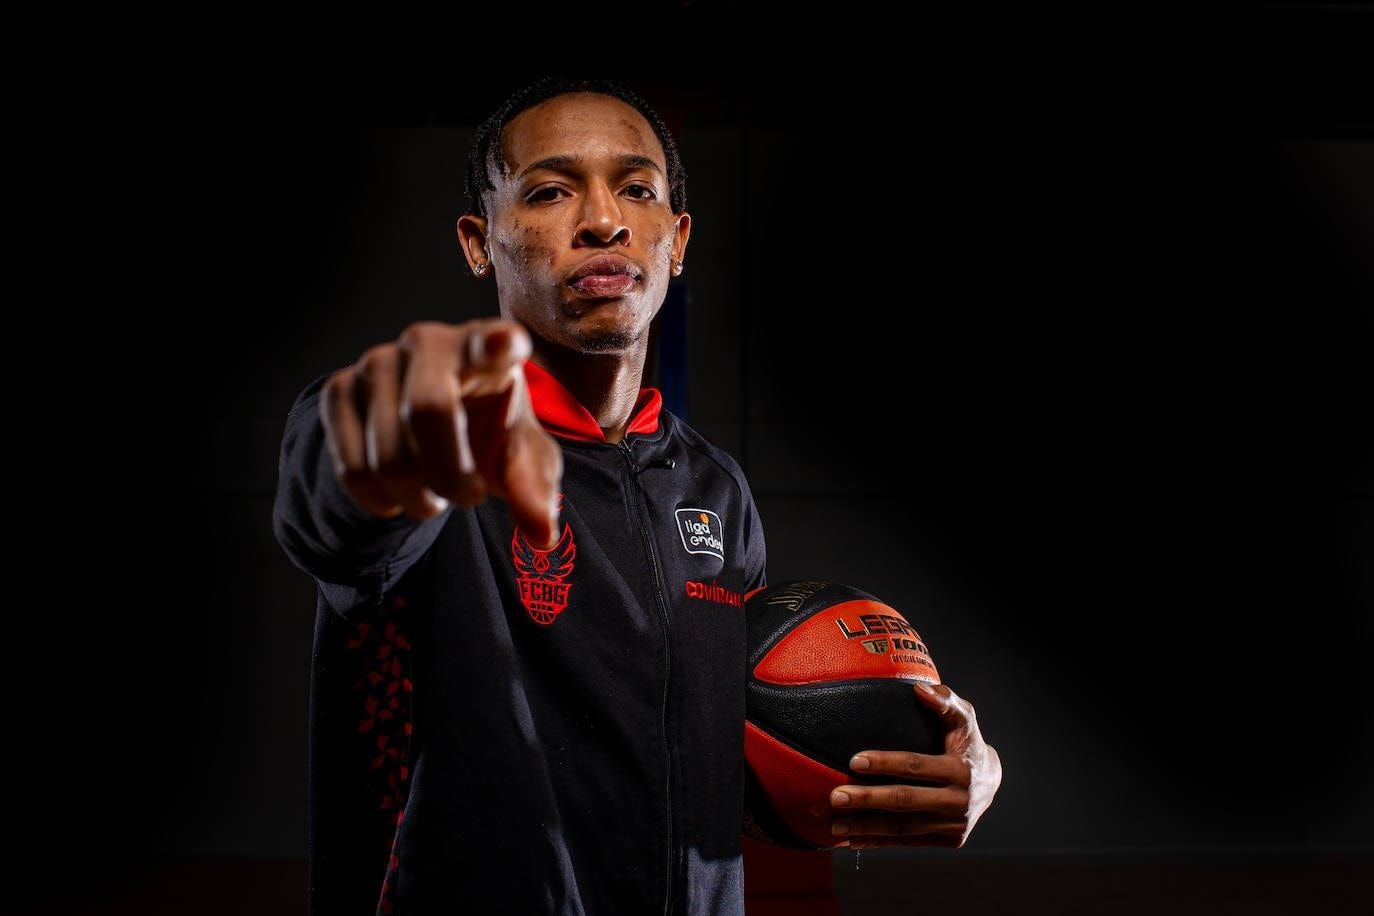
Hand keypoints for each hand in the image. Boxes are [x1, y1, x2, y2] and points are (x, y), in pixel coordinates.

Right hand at [319, 319, 562, 546]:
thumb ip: (534, 488)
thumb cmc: (488, 432)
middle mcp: (427, 342)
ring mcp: (376, 362)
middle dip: (449, 476)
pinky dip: (382, 500)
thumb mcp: (520, 458)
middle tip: (468, 497)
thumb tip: (541, 535)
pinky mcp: (339, 389)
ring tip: (434, 490)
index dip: (496, 343)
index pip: (492, 340)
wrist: (430, 429)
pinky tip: (400, 490)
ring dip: (418, 498)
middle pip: (427, 411)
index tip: (506, 343)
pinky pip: (353, 469)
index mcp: (486, 349)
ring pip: (388, 455)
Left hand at [828, 682, 1001, 847]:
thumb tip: (919, 689)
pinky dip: (878, 843)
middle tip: (835, 796)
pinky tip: (852, 840)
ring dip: (866, 827)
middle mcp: (959, 801)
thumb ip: (944, 701)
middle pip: (906, 801)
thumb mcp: (963, 718)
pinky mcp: (948, 841)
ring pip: (903, 828)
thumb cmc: (967, 742)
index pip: (916, 766)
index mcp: (961, 770)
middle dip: (868, 799)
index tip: (854, 760)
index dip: (885, 763)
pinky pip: (908, 842)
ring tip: (834, 825)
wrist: (990, 782)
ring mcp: (954, 826)